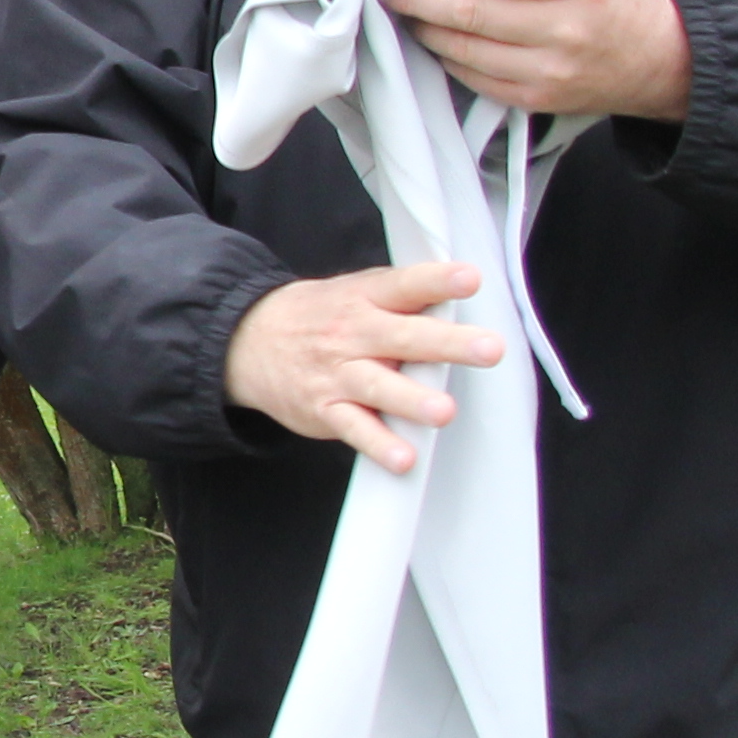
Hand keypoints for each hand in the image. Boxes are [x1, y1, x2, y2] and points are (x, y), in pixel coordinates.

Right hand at [225, 264, 505, 473]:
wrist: (247, 340)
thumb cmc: (320, 316)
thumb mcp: (355, 291)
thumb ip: (404, 295)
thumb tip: (463, 293)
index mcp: (366, 298)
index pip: (405, 285)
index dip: (437, 281)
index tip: (471, 279)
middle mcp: (354, 334)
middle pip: (404, 337)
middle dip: (448, 344)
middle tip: (490, 350)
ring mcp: (338, 374)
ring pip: (378, 387)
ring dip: (412, 400)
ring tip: (445, 412)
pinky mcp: (325, 410)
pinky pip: (355, 430)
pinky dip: (379, 445)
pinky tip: (405, 458)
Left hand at [378, 0, 691, 120]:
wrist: (664, 63)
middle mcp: (562, 30)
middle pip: (472, 12)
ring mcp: (547, 70)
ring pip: (465, 48)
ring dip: (425, 25)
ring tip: (404, 5)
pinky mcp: (536, 99)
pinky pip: (475, 78)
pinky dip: (447, 56)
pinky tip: (433, 37)